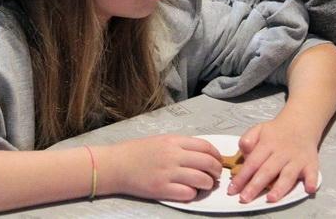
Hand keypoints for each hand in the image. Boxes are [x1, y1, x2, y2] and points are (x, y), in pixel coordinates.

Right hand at [102, 134, 221, 200]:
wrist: (116, 165)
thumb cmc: (137, 152)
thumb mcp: (161, 141)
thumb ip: (181, 145)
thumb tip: (203, 154)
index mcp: (174, 141)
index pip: (206, 146)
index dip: (217, 155)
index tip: (218, 161)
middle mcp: (173, 155)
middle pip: (208, 163)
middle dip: (216, 171)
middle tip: (215, 176)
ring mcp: (168, 173)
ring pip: (202, 180)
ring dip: (207, 184)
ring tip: (204, 185)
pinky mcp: (162, 189)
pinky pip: (188, 193)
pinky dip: (193, 194)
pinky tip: (189, 192)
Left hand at [227, 120, 319, 202]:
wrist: (301, 123)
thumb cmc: (276, 132)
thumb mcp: (259, 129)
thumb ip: (248, 139)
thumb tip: (244, 149)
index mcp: (267, 144)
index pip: (252, 162)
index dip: (242, 176)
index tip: (232, 189)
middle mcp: (282, 152)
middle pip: (267, 171)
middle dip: (255, 186)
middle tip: (245, 198)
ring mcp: (297, 159)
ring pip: (288, 175)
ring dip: (280, 187)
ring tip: (270, 198)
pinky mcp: (311, 163)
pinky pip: (312, 173)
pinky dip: (311, 181)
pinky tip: (308, 189)